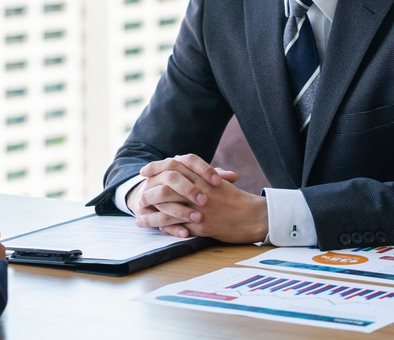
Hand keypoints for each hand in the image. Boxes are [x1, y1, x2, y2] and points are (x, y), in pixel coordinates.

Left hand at [128, 154, 266, 242]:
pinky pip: (178, 226)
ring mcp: (200, 208)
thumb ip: (199, 176)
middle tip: (138, 197)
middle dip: (148, 191)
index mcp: (202, 176)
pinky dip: (165, 227)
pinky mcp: (202, 225)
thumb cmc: (237, 199)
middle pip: (166, 186)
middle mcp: (199, 190)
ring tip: (140, 218)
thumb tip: (181, 171)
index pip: (174, 165)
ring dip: (151, 214)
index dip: (156, 167)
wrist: (255, 216)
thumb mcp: (217, 182)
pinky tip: (157, 228)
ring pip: (168, 208)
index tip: (144, 171)